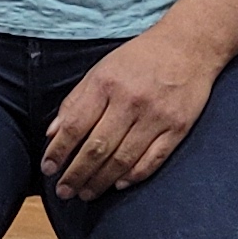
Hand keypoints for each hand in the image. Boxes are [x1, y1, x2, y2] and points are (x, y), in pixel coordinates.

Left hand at [40, 22, 225, 199]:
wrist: (189, 45)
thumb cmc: (139, 58)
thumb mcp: (101, 70)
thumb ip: (76, 101)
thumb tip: (52, 134)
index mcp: (106, 84)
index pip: (74, 126)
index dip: (58, 151)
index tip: (48, 169)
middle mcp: (130, 101)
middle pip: (97, 148)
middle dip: (76, 174)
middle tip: (64, 192)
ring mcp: (156, 116)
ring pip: (123, 159)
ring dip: (101, 181)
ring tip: (87, 193)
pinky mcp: (178, 127)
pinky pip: (153, 160)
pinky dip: (134, 176)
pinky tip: (118, 184)